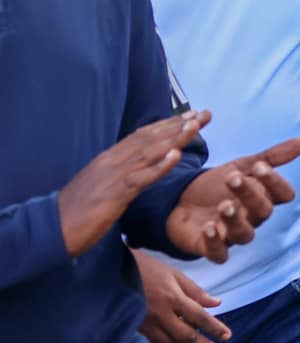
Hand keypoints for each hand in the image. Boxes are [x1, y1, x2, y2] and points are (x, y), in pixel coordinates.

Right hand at [57, 111, 207, 257]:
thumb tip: (141, 166)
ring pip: (148, 153)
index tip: (193, 116)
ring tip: (196, 126)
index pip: (144, 135)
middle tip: (205, 114)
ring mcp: (111, 177)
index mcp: (110, 159)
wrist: (50, 229)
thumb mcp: (102, 185)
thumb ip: (121, 173)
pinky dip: (158, 167)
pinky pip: (139, 180)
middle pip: (150, 138)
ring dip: (174, 139)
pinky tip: (175, 158)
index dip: (169, 124)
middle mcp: (112, 162)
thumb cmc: (78, 211)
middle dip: (179, 125)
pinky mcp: (112, 196)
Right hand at [134, 251, 229, 342]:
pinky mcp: (137, 327)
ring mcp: (148, 323)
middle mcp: (162, 314)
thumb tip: (216, 303)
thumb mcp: (174, 274)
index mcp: (174, 298)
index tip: (227, 336)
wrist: (112, 272)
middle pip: (187, 335)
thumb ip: (195, 291)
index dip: (214, 328)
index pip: (200, 317)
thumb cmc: (146, 268)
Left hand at [165, 137, 299, 262]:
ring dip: (235, 220)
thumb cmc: (215, 186)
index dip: (275, 182)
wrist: (178, 203)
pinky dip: (215, 243)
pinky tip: (208, 228)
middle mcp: (252, 218)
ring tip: (224, 206)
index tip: (260, 166)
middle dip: (250, 195)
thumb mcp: (239, 167)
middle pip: (263, 211)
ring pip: (244, 234)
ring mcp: (232, 235)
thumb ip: (269, 158)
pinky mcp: (211, 248)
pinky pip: (219, 253)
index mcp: (263, 198)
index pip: (283, 194)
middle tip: (233, 178)